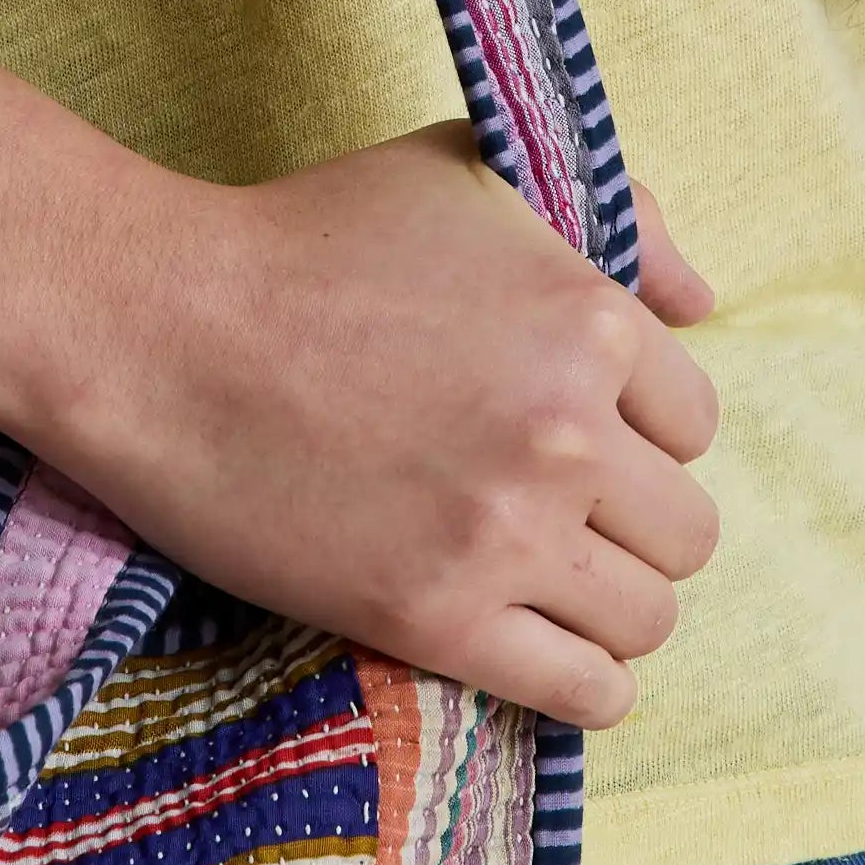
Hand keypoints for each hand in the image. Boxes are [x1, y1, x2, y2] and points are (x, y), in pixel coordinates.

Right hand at [64, 124, 719, 725]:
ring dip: (611, 604)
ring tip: (549, 583)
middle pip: (686, 529)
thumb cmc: (309, 238)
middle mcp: (567, 433)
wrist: (161, 331)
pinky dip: (587, 683)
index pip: (693, 421)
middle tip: (558, 512)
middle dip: (632, 523)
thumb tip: (704, 304)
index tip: (577, 436)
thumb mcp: (474, 174)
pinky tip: (545, 650)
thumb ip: (617, 220)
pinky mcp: (438, 618)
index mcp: (589, 322)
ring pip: (648, 615)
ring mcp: (506, 533)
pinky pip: (587, 691)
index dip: (639, 431)